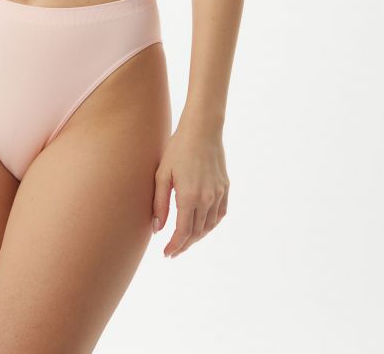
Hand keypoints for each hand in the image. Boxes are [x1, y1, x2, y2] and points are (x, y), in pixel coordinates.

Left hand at [151, 121, 228, 257]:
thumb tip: (158, 229)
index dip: (175, 246)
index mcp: (189, 197)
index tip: (166, 254)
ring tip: (184, 240)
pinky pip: (220, 215)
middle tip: (173, 251)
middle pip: (196, 232)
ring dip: (197, 237)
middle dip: (184, 244)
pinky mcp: (225, 188)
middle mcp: (207, 199)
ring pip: (209, 226)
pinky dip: (210, 225)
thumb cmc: (178, 149)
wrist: (202, 130)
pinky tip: (202, 226)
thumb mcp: (162, 174)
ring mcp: (219, 194)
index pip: (183, 232)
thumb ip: (159, 203)